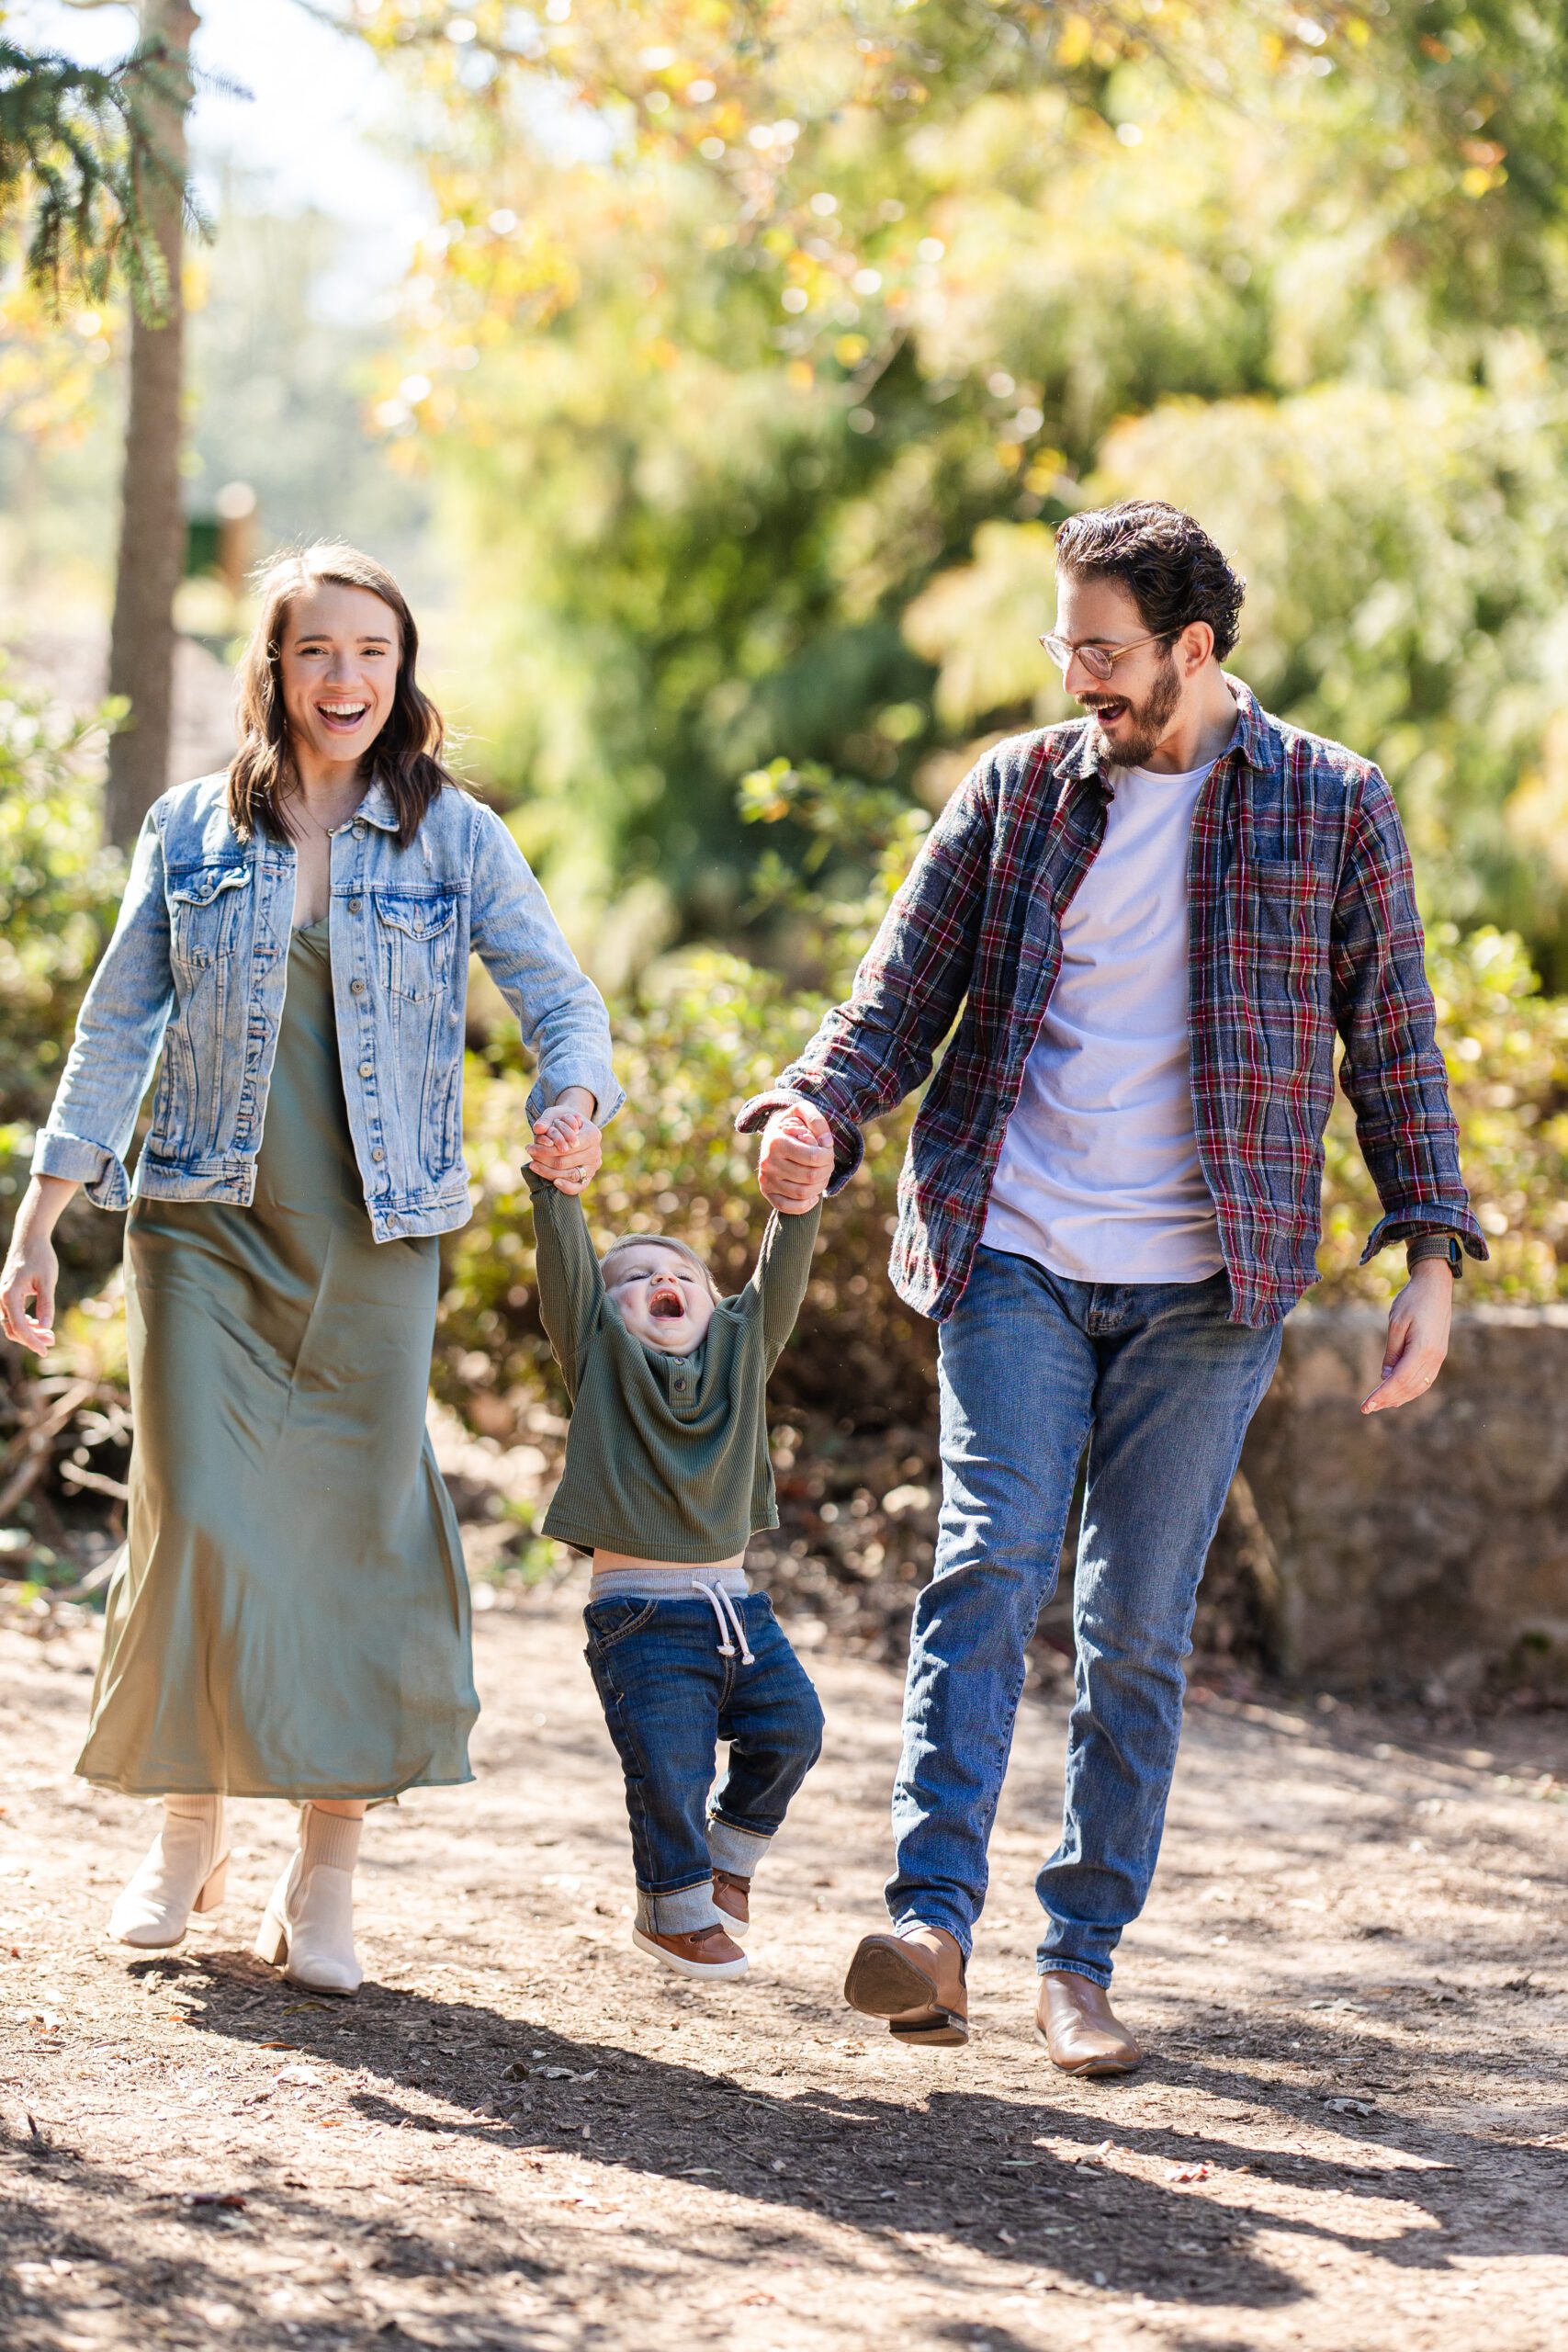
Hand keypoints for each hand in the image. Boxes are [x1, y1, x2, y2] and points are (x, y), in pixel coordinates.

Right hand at [0, 1229, 58, 1358]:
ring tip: (50, 1335)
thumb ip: (46, 1304)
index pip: (19, 1327)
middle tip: (53, 1341)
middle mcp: (1, 1297)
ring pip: (11, 1323)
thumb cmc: (40, 1257)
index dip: (32, 1342)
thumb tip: (46, 1327)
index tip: (45, 1351)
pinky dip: (25, 1323)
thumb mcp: (47, 1281)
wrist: (30, 1239)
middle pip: (12, 1329)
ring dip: (29, 1332)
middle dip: (32, 1339)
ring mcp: (2, 1296)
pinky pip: (12, 1315)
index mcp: (9, 1295)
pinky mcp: (7, 1294)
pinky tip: (40, 1324)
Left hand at [526, 1101, 602, 1195]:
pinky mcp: (589, 1176)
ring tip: (533, 1165)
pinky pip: (579, 1187)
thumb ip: (546, 1119)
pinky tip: (554, 1182)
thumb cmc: (565, 1120)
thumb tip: (537, 1128)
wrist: (576, 1128)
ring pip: (570, 1175)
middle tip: (529, 1154)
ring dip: (549, 1172)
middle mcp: (596, 1151)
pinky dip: (566, 1187)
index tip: (529, 1147)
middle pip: (565, 1161)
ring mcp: (594, 1165)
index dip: (546, 1149)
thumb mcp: (556, 1113)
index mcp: (593, 1134)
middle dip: (544, 1160)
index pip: (566, 1147)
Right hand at [758, 1103, 834, 1214]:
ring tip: (821, 1175)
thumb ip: (816, 1120)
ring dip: (820, 1186)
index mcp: (777, 1142)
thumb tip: (825, 1143)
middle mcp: (768, 1162)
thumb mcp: (803, 1111)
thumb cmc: (793, 1123)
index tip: (827, 1149)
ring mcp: (766, 1178)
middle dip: (827, 1170)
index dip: (828, 1155)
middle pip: (811, 1176)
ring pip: (803, 1193)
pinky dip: (804, 1205)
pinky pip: (787, 1207)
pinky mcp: (766, 1191)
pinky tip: (813, 1196)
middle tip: (827, 1163)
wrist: (772, 1134)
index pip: (814, 1157)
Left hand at [1360, 1260, 1452, 1414]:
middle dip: (1387, 1400)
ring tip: (1379, 1404)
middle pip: (1408, 1387)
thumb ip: (1391, 1352)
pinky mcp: (1438, 1355)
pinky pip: (1424, 1379)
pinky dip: (1410, 1389)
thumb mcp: (1396, 1324)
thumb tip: (1385, 1377)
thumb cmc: (1412, 1301)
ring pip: (1418, 1386)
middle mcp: (1434, 1358)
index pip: (1399, 1380)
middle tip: (1366, 1408)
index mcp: (1423, 1349)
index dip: (1382, 1395)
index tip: (1366, 1406)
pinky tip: (1397, 1393)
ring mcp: (1439, 1357)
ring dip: (1399, 1397)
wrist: (1435, 1286)